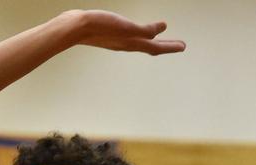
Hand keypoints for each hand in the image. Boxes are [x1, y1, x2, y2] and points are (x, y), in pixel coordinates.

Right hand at [63, 10, 185, 55]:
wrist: (72, 28)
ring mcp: (116, 40)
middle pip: (150, 46)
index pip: (156, 47)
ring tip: (159, 39)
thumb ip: (144, 30)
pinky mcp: (109, 34)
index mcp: (131, 43)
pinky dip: (138, 34)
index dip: (170, 47)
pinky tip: (134, 31)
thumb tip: (161, 29)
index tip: (183, 46)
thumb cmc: (98, 27)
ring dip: (152, 41)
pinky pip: (129, 36)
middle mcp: (125, 43)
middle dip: (165, 46)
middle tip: (178, 45)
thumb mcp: (125, 27)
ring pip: (140, 43)